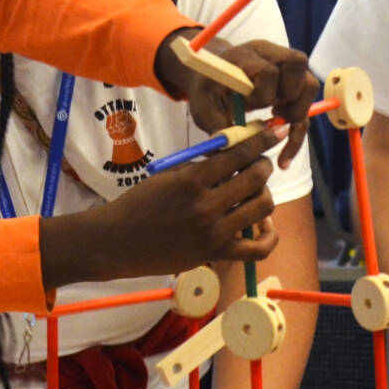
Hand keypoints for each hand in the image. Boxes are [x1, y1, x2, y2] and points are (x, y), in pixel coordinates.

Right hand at [44, 128, 279, 286]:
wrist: (117, 242)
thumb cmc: (139, 205)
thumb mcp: (167, 176)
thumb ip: (199, 166)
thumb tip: (233, 154)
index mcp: (192, 180)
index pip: (238, 154)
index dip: (260, 141)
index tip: (271, 134)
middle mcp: (206, 205)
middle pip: (255, 178)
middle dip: (264, 165)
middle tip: (261, 163)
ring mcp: (214, 232)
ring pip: (262, 207)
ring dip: (265, 194)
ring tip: (257, 191)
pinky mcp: (217, 254)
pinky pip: (258, 249)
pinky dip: (269, 236)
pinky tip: (263, 225)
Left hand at [155, 32, 317, 165]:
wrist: (211, 77)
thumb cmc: (207, 90)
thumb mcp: (204, 108)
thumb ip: (217, 127)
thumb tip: (227, 151)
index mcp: (246, 55)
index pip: (269, 70)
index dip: (264, 95)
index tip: (249, 106)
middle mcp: (270, 54)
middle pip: (298, 65)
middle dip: (288, 97)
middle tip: (272, 113)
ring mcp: (285, 66)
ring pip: (309, 83)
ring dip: (298, 110)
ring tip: (278, 123)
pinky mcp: (292, 81)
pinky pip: (306, 102)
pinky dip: (298, 129)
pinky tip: (285, 152)